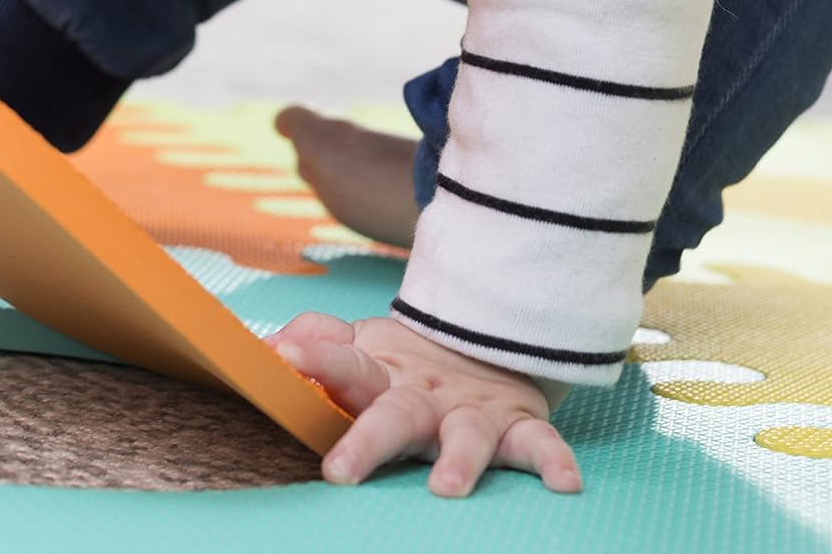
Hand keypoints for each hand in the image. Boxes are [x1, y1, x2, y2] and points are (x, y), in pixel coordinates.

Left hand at [267, 312, 582, 497]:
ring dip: (459, 460)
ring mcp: (470, 411)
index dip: (313, 359)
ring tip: (447, 488)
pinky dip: (553, 461)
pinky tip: (565, 484)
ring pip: (467, 436)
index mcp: (380, 376)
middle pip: (393, 414)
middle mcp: (423, 394)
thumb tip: (266, 343)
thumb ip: (320, 343)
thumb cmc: (404, 364)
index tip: (279, 358)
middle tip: (337, 471)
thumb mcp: (362, 348)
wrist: (484, 343)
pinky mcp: (516, 424)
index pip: (342, 363)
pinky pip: (539, 443)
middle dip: (367, 441)